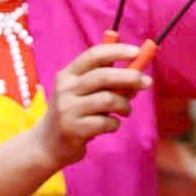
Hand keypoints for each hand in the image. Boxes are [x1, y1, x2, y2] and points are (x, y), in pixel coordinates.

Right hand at [35, 42, 151, 169]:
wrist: (48, 143)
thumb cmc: (75, 112)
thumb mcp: (83, 91)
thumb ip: (106, 78)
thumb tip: (138, 66)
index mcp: (68, 74)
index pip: (93, 55)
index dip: (116, 51)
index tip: (136, 51)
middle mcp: (65, 89)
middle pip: (103, 76)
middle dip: (130, 77)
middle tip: (147, 82)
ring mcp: (67, 110)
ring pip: (108, 100)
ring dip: (124, 105)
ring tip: (125, 110)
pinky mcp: (73, 129)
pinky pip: (105, 122)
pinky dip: (115, 123)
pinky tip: (111, 125)